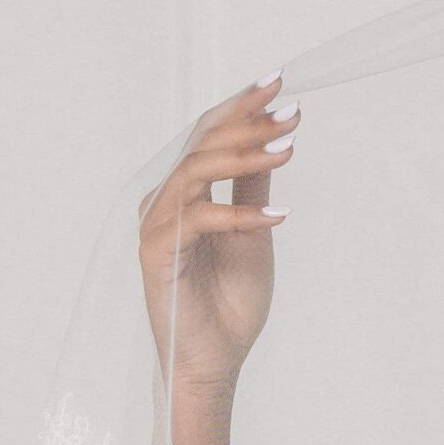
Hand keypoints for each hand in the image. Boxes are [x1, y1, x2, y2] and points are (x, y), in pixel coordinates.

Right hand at [137, 73, 297, 397]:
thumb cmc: (230, 303)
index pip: (210, 135)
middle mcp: (164, 199)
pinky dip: (239, 215)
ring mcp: (156, 223)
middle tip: (288, 110)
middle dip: (246, 122)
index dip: (242, 107)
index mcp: (185, 191)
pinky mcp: (157, 252)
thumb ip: (253, 188)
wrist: (214, 360)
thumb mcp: (254, 234)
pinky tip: (278, 218)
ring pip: (197, 173)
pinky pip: (199, 220)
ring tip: (287, 149)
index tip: (280, 84)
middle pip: (201, 144)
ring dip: (245, 158)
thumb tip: (274, 141)